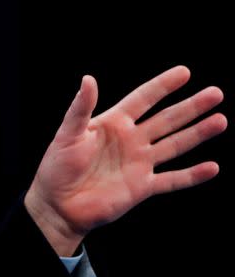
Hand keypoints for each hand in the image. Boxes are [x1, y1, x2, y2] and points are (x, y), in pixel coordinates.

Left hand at [24, 65, 225, 255]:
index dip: (163, 86)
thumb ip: (81, 108)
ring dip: (198, 134)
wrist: (58, 204)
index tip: (185, 72)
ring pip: (175, 145)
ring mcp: (139, 163)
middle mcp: (131, 140)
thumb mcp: (68, 133)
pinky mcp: (142, 187)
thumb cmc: (57, 166)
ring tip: (221, 120)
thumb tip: (88, 78)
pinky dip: (192, 175)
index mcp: (113, 123)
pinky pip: (172, 180)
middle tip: (215, 93)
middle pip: (166, 119)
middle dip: (191, 107)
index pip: (143, 99)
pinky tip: (212, 167)